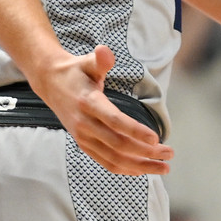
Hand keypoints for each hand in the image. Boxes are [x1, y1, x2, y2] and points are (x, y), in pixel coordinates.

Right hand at [27, 46, 173, 176]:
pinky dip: (125, 169)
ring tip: (163, 167)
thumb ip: (99, 59)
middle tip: (169, 152)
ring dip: (140, 165)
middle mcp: (85, 124)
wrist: (50, 84)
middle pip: (118, 144)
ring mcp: (83, 137)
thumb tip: (105, 51)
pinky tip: (143, 169)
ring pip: (114, 158)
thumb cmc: (76, 71)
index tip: (155, 138)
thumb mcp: (87, 61)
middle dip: (146, 152)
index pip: (114, 120)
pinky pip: (106, 162)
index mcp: (88, 102)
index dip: (135, 130)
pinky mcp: (84, 145)